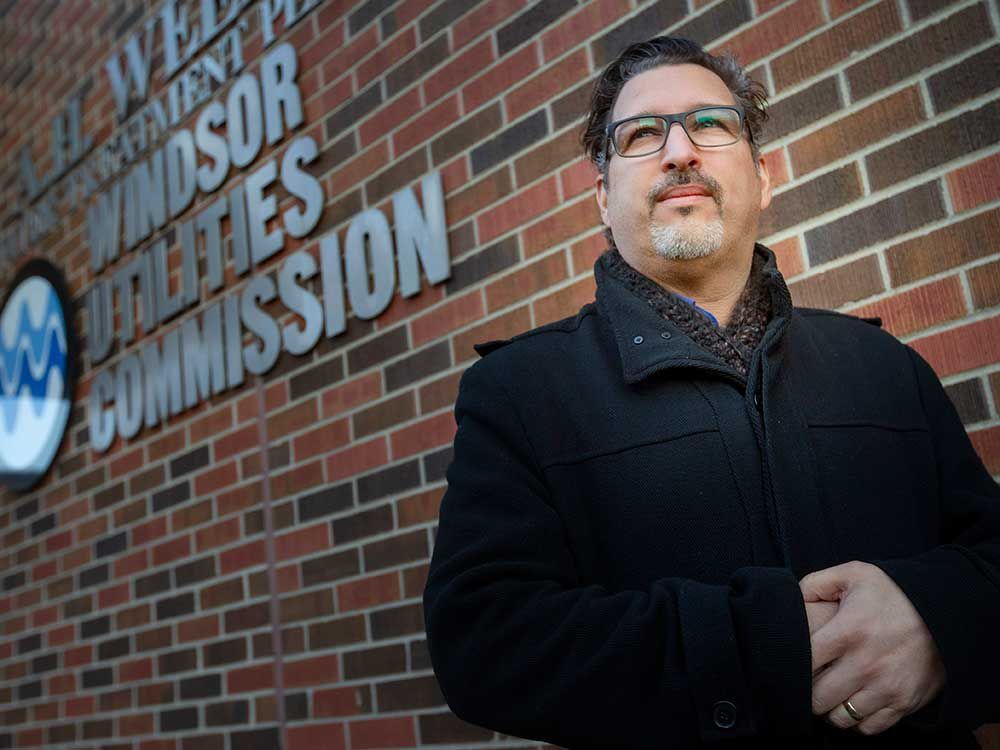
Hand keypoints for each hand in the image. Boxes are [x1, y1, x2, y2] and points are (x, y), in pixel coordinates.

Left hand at [800, 561, 945, 735]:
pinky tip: (855, 702)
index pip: (805, 664)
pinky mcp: (905, 702)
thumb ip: (816, 583)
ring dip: (831, 709)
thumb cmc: (894, 592)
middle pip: (818, 698)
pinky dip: (858, 720)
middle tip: (811, 683)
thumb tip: (794, 600)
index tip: (796, 662)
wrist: (945, 611)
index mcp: (848, 631)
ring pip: (841, 717)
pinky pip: (870, 727)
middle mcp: (866, 664)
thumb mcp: (853, 574)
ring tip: (831, 695)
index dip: (795, 665)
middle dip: (809, 692)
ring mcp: (886, 686)